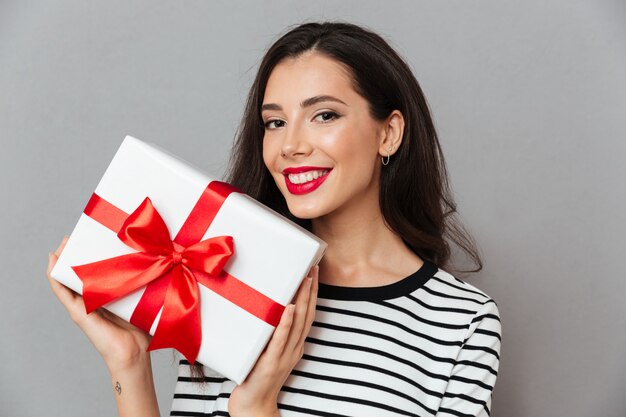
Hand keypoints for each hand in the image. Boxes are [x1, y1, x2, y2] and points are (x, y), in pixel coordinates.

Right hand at [46, 236, 151, 373]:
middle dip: (76, 252)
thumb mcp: (145, 296)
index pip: (95, 272)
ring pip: (65, 278)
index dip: (92, 255)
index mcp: (106, 295)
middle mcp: (92, 299)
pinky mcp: (78, 312)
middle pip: (78, 272)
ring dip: (62, 258)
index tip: (94, 235)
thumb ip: (149, 280)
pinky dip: (54, 275)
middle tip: (78, 234)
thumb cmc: (144, 327)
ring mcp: (82, 305)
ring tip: (64, 242)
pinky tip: (53, 260)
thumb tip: (168, 257)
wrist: (135, 352)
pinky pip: (61, 291)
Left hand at [228, 264, 318, 416]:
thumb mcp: (266, 350)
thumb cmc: (255, 378)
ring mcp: (284, 356)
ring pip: (298, 324)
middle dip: (311, 291)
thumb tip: (263, 306)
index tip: (312, 274)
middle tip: (313, 269)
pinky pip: (280, 340)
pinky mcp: (271, 363)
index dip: (312, 295)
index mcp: (294, 345)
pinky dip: (286, 323)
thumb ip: (269, 332)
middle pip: (307, 316)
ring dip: (303, 300)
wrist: (252, 407)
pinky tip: (289, 308)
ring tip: (305, 280)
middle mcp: (294, 349)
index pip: (307, 315)